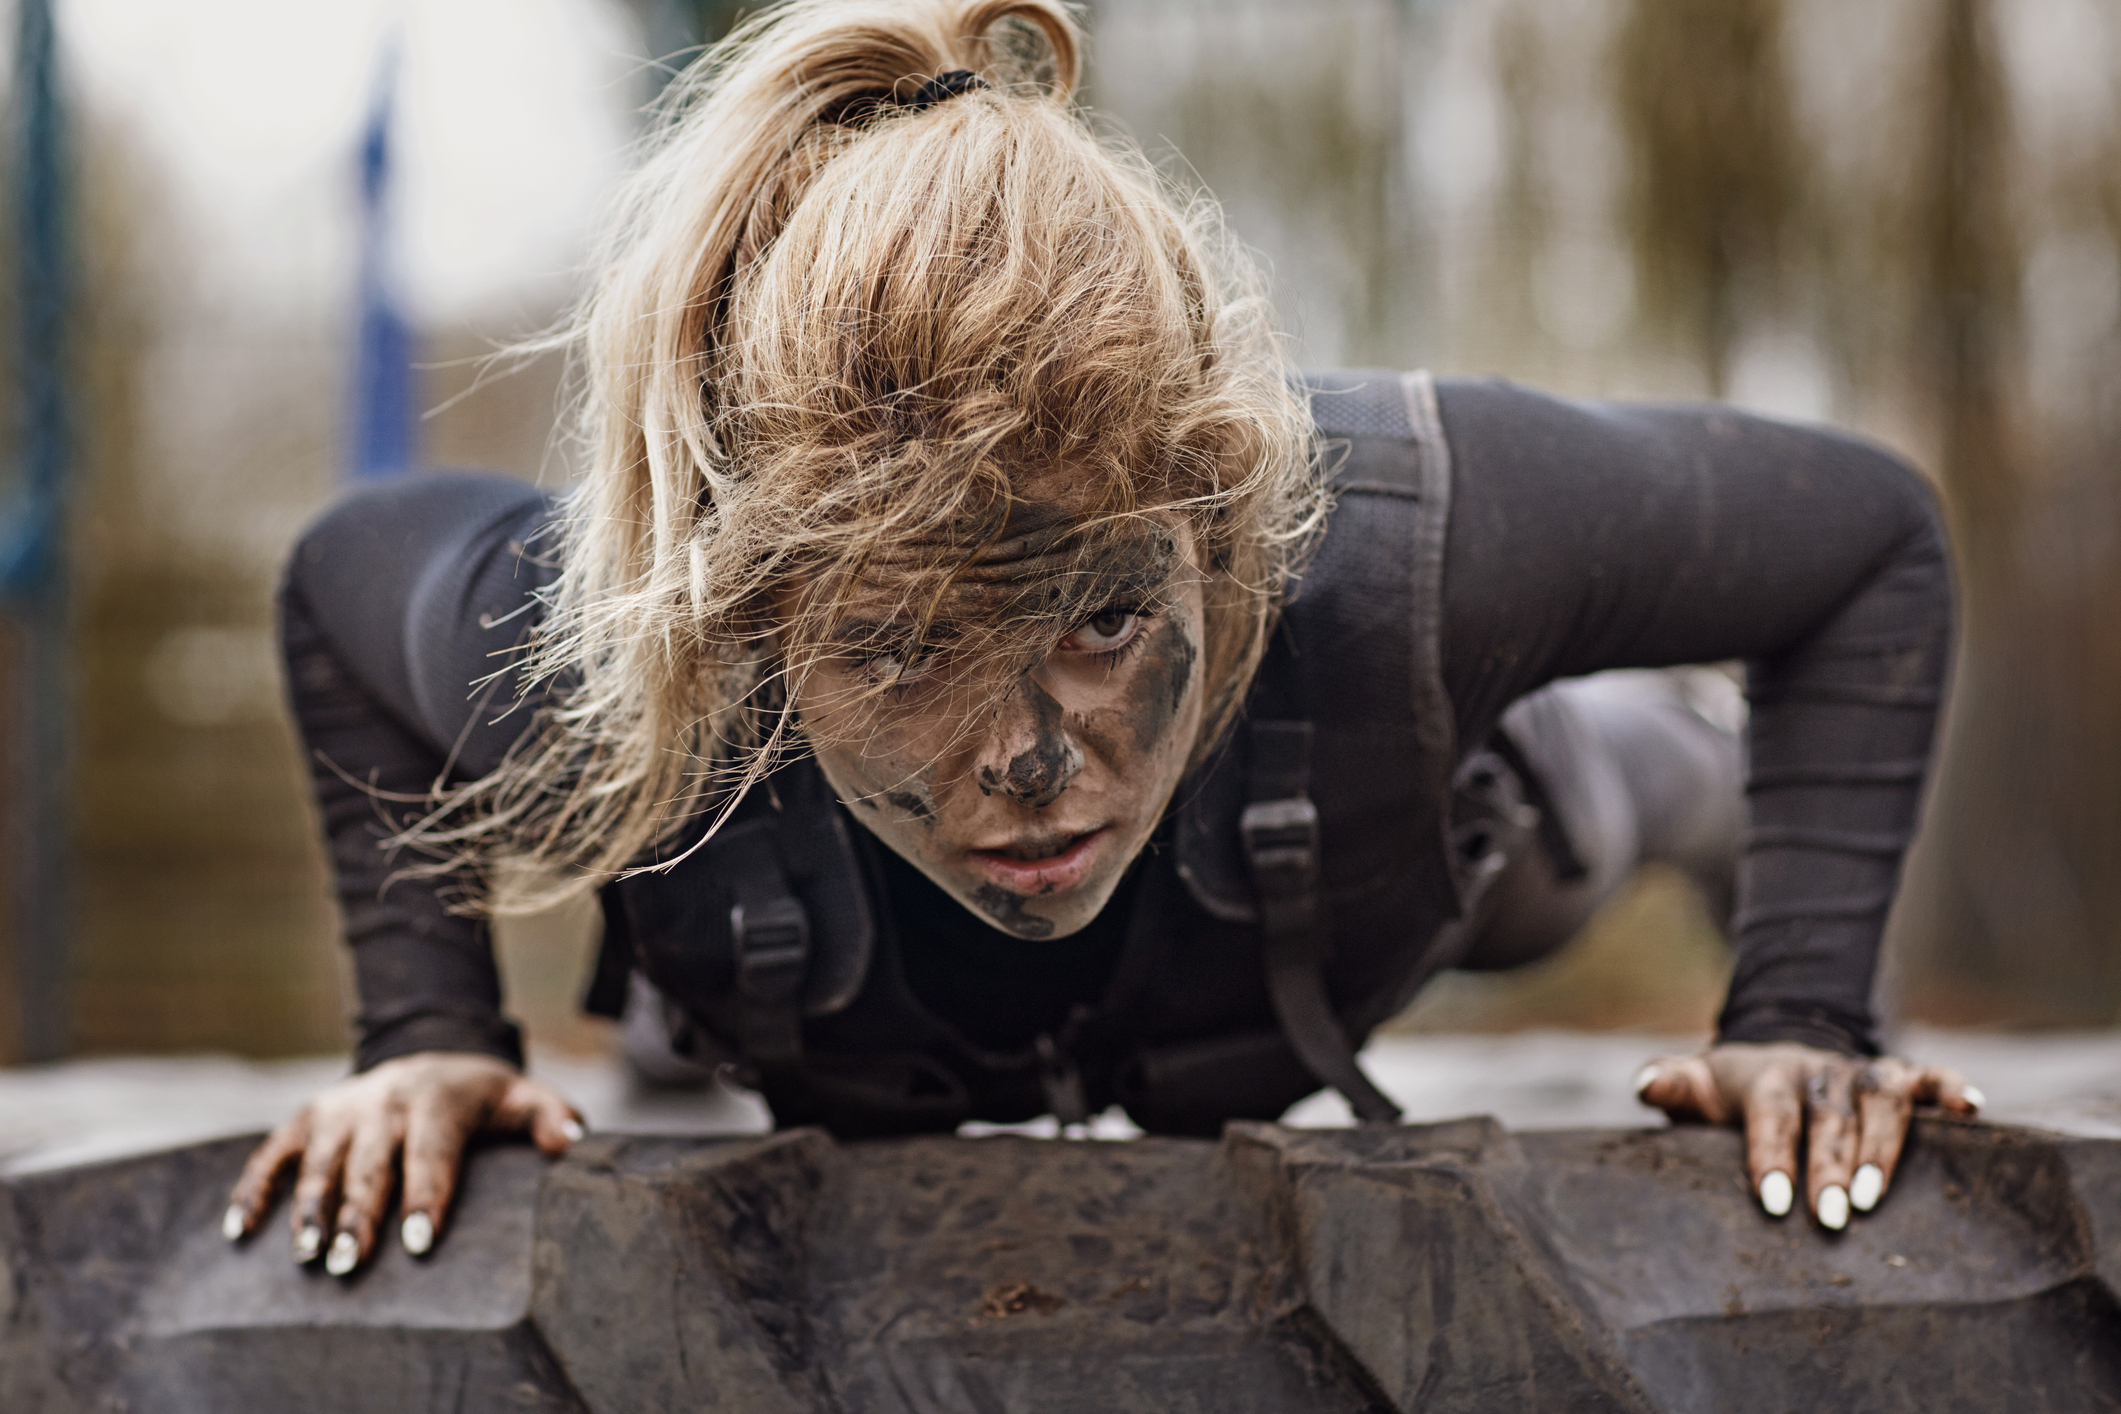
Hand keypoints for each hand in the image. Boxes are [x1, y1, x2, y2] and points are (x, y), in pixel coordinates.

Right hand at [221, 1052, 584, 1275]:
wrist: (430, 1056)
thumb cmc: (480, 1098)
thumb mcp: (522, 1097)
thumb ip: (550, 1116)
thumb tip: (569, 1142)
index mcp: (438, 1098)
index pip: (432, 1150)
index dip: (426, 1195)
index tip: (420, 1241)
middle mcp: (384, 1100)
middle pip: (370, 1164)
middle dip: (359, 1215)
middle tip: (349, 1263)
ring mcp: (341, 1109)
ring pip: (320, 1163)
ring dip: (309, 1210)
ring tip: (306, 1256)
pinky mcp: (307, 1118)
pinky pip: (273, 1153)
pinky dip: (254, 1189)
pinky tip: (240, 1232)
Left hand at [1634, 1042, 1982, 1228]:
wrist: (1775, 1062)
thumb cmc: (1732, 1094)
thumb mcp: (1697, 1087)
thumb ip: (1672, 1084)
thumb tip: (1645, 1084)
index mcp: (1768, 1075)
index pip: (1771, 1113)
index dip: (1772, 1155)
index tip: (1773, 1201)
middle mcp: (1820, 1070)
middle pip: (1829, 1115)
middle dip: (1830, 1166)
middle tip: (1830, 1218)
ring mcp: (1861, 1072)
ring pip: (1882, 1100)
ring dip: (1882, 1147)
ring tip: (1875, 1198)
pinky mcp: (1898, 1077)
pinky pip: (1929, 1077)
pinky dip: (1950, 1088)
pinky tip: (1971, 1111)